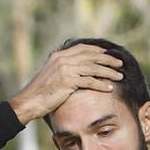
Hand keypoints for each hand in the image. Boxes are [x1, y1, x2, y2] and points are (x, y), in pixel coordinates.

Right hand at [10, 44, 124, 123]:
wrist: (29, 101)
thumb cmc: (40, 92)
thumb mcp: (51, 75)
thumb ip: (63, 68)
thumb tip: (76, 70)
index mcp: (59, 55)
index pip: (83, 48)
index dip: (98, 51)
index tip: (108, 55)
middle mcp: (63, 59)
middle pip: (91, 56)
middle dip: (108, 60)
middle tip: (120, 64)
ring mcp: (65, 69)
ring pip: (93, 68)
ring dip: (108, 72)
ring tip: (119, 76)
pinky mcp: (67, 81)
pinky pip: (89, 81)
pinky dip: (101, 84)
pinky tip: (110, 88)